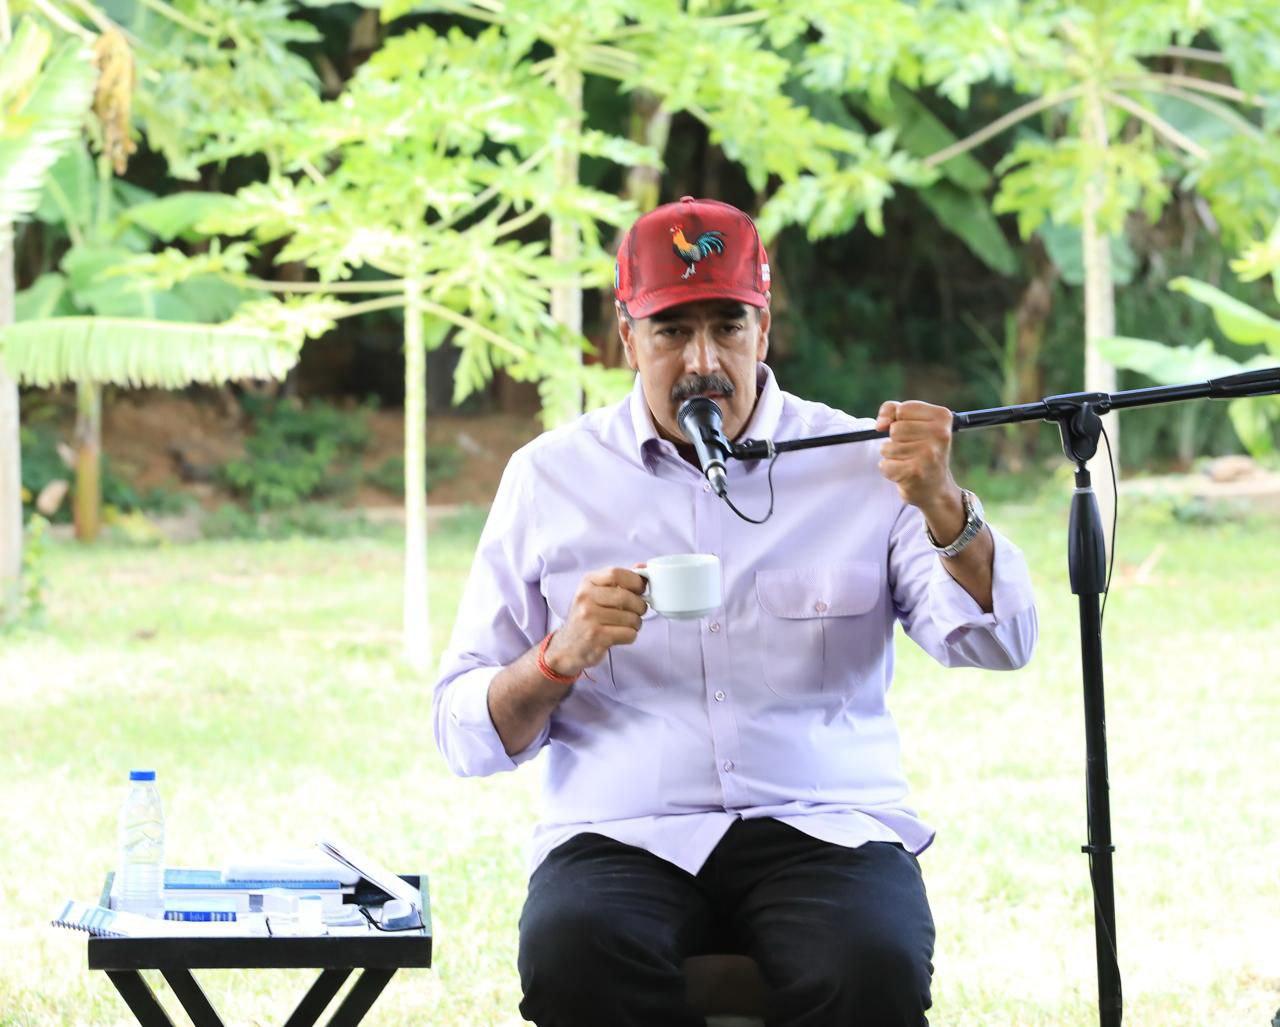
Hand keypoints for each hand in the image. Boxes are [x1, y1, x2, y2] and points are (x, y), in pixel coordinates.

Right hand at [543, 567, 647, 679]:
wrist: (567, 647)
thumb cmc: (587, 618)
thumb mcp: (597, 593)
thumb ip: (620, 580)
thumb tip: (643, 567)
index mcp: (587, 583)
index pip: (616, 573)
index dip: (635, 581)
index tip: (640, 590)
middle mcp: (585, 598)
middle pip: (627, 597)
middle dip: (640, 606)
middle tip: (637, 612)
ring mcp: (589, 618)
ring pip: (631, 618)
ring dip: (636, 624)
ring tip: (626, 625)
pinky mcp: (596, 637)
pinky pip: (629, 634)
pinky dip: (630, 636)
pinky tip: (620, 636)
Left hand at [875, 400, 962, 526]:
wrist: (935, 488)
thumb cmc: (922, 451)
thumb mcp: (913, 423)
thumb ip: (892, 410)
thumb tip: (880, 424)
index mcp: (942, 417)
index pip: (903, 409)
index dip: (898, 420)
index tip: (909, 431)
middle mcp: (940, 434)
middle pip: (894, 429)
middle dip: (895, 440)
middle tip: (912, 451)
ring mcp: (929, 454)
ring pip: (887, 447)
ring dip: (892, 456)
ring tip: (908, 462)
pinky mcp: (916, 472)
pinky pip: (885, 465)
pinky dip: (889, 470)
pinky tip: (905, 474)